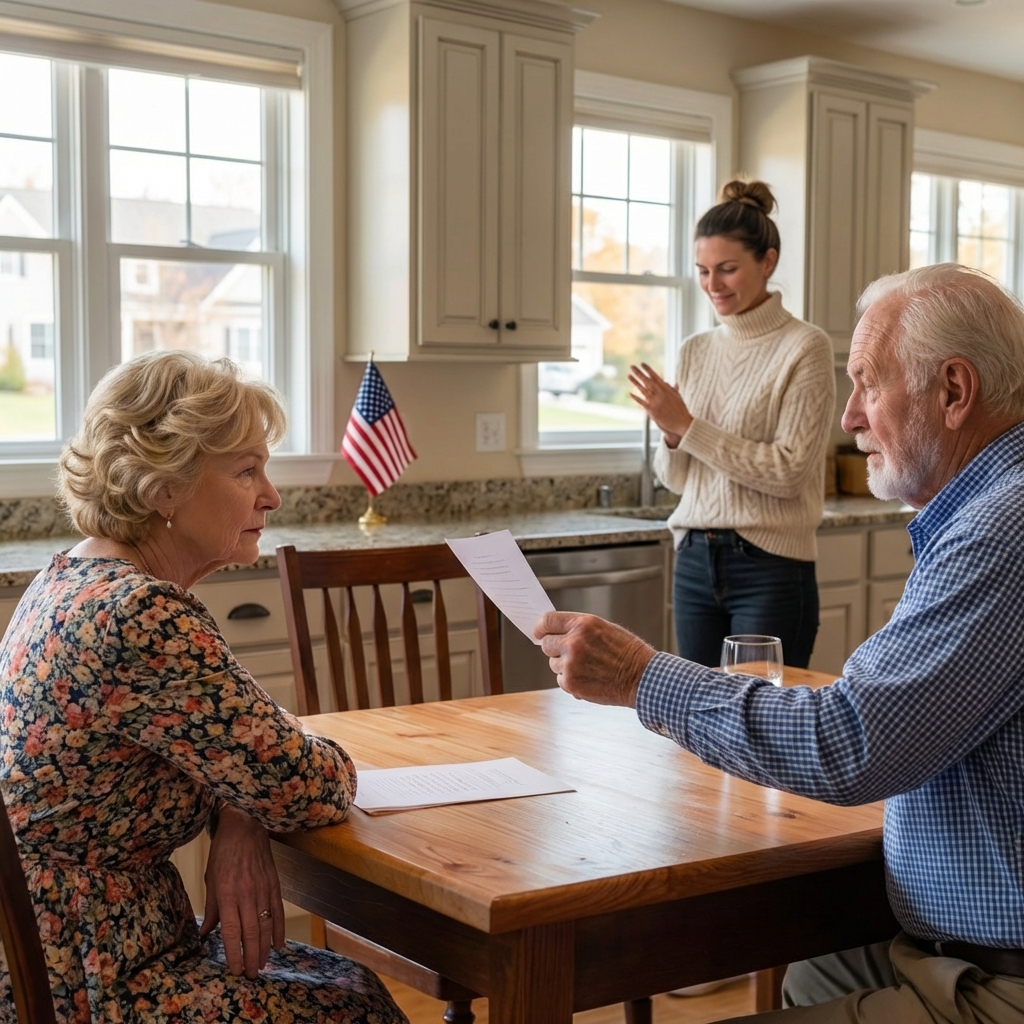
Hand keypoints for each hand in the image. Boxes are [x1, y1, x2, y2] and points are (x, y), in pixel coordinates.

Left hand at [200, 805, 284, 976]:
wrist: (246, 825)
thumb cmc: (224, 851)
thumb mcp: (210, 878)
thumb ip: (211, 908)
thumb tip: (206, 933)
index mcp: (227, 893)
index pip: (231, 931)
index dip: (233, 953)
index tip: (234, 970)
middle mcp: (246, 894)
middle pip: (251, 934)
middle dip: (251, 958)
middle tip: (250, 975)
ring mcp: (263, 889)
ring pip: (266, 926)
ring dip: (264, 949)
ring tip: (262, 965)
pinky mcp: (275, 884)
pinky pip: (278, 912)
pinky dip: (279, 930)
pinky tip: (278, 945)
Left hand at [534, 611, 655, 706]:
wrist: (641, 677)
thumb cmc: (626, 652)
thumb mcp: (604, 628)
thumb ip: (578, 629)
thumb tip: (554, 632)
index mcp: (583, 624)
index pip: (548, 621)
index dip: (541, 627)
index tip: (539, 632)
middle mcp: (573, 642)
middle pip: (546, 644)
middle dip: (554, 648)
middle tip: (570, 652)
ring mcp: (570, 664)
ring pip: (553, 663)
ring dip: (565, 665)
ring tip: (588, 666)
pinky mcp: (571, 683)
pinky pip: (560, 679)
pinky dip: (571, 680)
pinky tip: (589, 678)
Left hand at [628, 363, 691, 447]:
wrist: (682, 423)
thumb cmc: (681, 410)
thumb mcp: (678, 397)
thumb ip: (672, 389)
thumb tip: (671, 382)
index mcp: (667, 389)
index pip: (655, 377)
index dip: (648, 370)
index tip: (642, 364)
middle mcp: (660, 394)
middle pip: (647, 381)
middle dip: (639, 373)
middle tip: (632, 366)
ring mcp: (655, 402)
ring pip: (642, 390)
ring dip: (635, 382)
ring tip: (629, 376)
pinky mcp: (652, 410)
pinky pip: (641, 402)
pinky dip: (636, 398)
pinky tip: (630, 393)